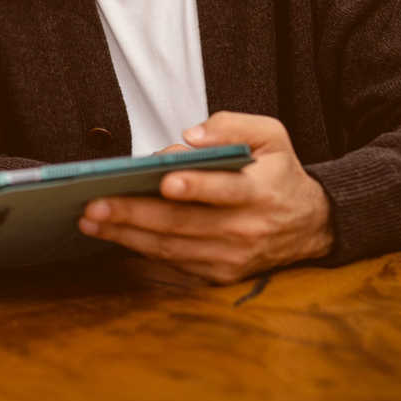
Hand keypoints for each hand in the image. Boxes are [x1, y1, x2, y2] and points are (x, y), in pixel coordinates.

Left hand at [79, 112, 333, 283]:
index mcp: (260, 192)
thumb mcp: (271, 136)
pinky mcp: (220, 274)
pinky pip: (173, 261)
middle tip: (95, 204)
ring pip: (172, 247)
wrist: (310, 224)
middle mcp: (246, 230)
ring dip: (127, 235)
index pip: (225, 191)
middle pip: (184, 224)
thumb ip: (232, 126)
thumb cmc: (279, 171)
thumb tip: (190, 137)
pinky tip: (112, 234)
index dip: (195, 186)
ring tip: (90, 220)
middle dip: (135, 213)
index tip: (164, 180)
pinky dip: (140, 249)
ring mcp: (232, 257)